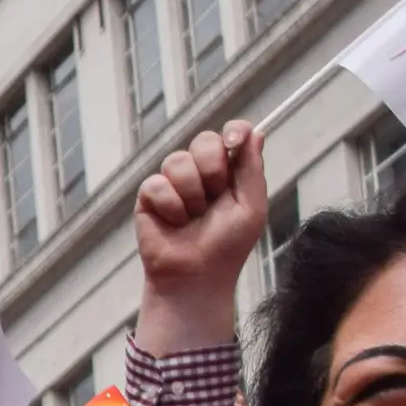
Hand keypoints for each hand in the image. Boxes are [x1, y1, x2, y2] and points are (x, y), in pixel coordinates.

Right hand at [134, 122, 265, 351]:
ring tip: (193, 216)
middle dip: (211, 167)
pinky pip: (156, 183)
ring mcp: (173, 183)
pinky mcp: (149, 197)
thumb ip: (253, 170)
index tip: (235, 141)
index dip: (233, 131)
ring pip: (177, 161)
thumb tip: (256, 132)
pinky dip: (170, 205)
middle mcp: (201, 172)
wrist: (196, 275)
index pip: (231, 135)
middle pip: (203, 140)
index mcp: (229, 172)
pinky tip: (174, 222)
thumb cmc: (227, 246)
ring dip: (191, 192)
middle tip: (215, 194)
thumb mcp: (252, 208)